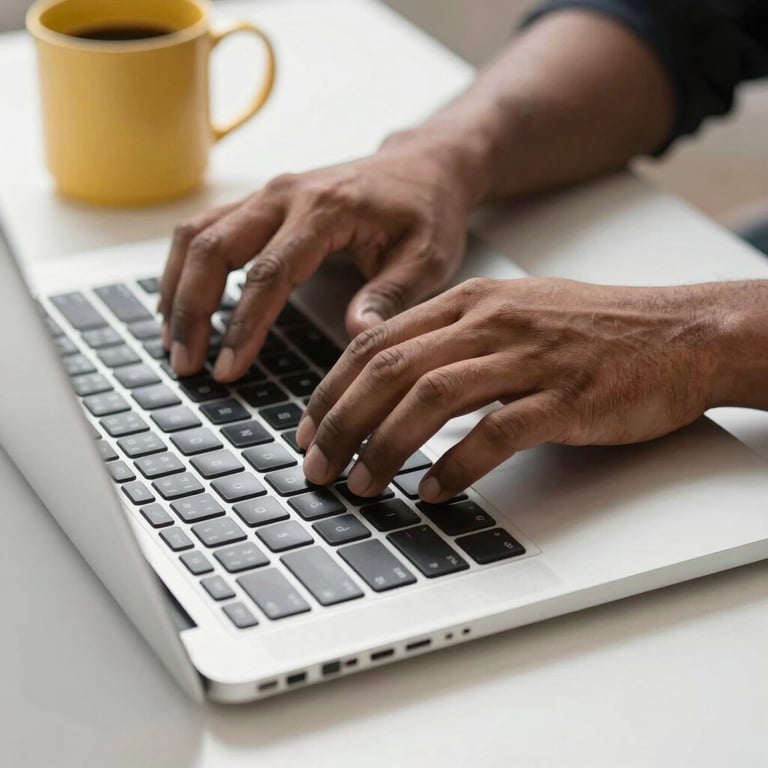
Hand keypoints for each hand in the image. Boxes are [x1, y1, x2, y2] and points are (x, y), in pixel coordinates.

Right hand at [157, 137, 473, 380]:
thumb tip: (356, 335)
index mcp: (327, 209)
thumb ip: (391, 295)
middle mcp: (287, 194)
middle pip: (213, 248)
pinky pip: (205, 229)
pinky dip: (185, 267)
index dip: (243, 326)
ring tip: (174, 342)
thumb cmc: (427, 213)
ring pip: (198, 234)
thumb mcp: (427, 258)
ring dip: (177, 287)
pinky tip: (180, 303)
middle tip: (186, 364)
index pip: (269, 273)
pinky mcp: (262, 202)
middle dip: (191, 309)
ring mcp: (268, 193)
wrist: (422, 167)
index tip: (227, 369)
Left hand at [296, 277, 723, 502]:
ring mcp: (529, 357)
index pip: (377, 341)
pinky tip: (434, 491)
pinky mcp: (566, 396)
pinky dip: (457, 465)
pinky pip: (496, 432)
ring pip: (431, 397)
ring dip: (386, 446)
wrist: (680, 332)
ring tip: (362, 486)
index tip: (309, 428)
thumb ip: (454, 339)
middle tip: (318, 467)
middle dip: (342, 423)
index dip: (333, 388)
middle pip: (391, 369)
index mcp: (471, 300)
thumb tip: (395, 383)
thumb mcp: (514, 313)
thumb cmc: (594, 329)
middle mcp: (491, 322)